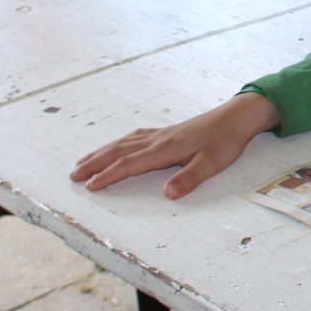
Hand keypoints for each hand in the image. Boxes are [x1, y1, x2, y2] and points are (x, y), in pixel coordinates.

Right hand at [69, 91, 280, 199]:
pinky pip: (135, 136)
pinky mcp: (168, 131)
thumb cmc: (226, 141)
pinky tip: (118, 144)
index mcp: (165, 150)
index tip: (89, 187)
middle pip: (119, 152)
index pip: (129, 164)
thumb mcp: (212, 164)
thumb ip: (189, 179)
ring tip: (83, 161)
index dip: (108, 176)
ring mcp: (162, 134)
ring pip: (124, 142)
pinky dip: (120, 142)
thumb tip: (167, 194)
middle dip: (95, 164)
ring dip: (102, 152)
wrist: (237, 116)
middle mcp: (158, 140)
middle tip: (73, 175)